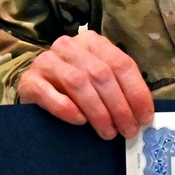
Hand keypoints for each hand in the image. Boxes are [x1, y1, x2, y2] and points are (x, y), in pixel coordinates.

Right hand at [17, 31, 153, 140]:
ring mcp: (46, 61)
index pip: (121, 64)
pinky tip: (80, 122)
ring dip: (98, 112)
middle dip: (119, 106)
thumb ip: (119, 88)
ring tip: (109, 132)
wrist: (36, 89)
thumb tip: (143, 114)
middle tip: (128, 130)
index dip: (136, 92)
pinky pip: (49, 94)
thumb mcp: (99, 80)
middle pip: (101, 75)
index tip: (144, 117)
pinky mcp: (29, 80)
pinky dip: (67, 108)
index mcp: (93, 42)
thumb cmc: (74, 88)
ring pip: (79, 83)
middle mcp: (69, 46)